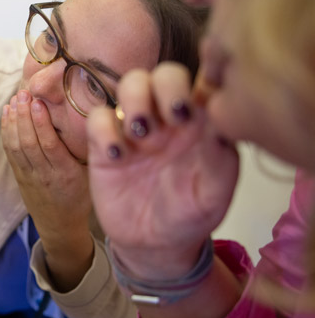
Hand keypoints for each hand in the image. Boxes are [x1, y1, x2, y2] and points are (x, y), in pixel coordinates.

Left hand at [1, 90, 91, 235]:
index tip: (38, 103)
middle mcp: (44, 175)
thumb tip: (95, 118)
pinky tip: (7, 114)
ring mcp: (28, 176)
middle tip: (23, 93)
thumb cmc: (81, 197)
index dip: (41, 123)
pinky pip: (10, 151)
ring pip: (16, 146)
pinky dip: (6, 131)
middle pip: (29, 143)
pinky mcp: (19, 175)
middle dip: (24, 116)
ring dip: (12, 121)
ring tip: (14, 99)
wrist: (60, 226)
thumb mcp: (92, 177)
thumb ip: (90, 152)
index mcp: (66, 175)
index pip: (50, 146)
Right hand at [86, 63, 238, 279]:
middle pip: (164, 73)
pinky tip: (116, 156)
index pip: (204, 81)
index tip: (198, 106)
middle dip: (166, 86)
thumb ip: (220, 160)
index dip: (202, 80)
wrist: (151, 244)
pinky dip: (104, 130)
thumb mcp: (213, 195)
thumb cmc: (189, 215)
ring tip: (141, 135)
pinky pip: (98, 117)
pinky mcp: (103, 142)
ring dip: (136, 100)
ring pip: (131, 83)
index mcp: (200, 123)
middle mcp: (168, 117)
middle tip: (173, 117)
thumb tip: (219, 122)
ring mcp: (135, 126)